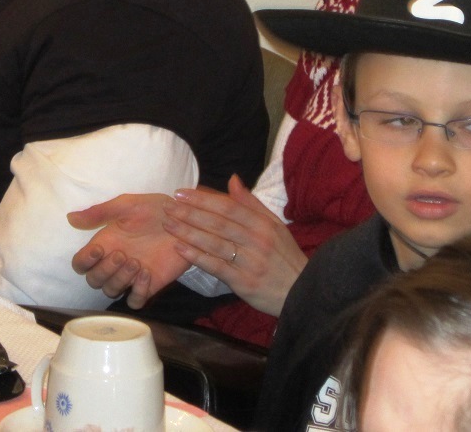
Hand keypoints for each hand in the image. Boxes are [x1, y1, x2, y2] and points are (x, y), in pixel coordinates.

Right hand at [68, 193, 189, 308]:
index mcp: (105, 243)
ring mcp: (131, 276)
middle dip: (104, 270)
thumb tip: (70, 217)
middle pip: (94, 281)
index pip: (81, 264)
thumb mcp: (127, 205)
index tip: (98, 250)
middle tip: (122, 254)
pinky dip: (137, 292)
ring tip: (136, 262)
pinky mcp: (149, 285)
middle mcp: (114, 262)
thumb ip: (100, 213)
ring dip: (120, 280)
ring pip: (111, 292)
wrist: (185, 219)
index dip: (84, 262)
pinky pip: (135, 301)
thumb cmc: (155, 209)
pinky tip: (147, 274)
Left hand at [163, 174, 305, 316]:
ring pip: (214, 243)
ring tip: (168, 224)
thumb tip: (232, 179)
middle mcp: (256, 240)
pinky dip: (197, 257)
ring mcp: (250, 261)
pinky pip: (216, 266)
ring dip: (188, 232)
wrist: (302, 292)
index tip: (181, 192)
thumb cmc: (284, 256)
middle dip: (190, 212)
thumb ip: (251, 203)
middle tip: (168, 205)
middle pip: (218, 223)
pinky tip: (180, 248)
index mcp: (263, 224)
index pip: (228, 207)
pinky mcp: (243, 282)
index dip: (203, 199)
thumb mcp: (274, 225)